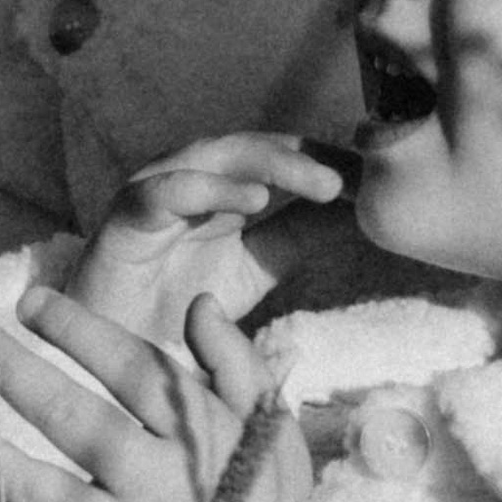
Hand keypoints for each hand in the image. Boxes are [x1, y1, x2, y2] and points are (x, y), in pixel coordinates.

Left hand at [0, 283, 298, 501]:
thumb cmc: (262, 497)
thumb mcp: (268, 423)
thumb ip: (236, 360)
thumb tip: (198, 302)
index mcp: (196, 439)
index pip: (132, 371)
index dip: (79, 330)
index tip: (28, 301)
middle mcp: (157, 491)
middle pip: (74, 422)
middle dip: (11, 370)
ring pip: (36, 493)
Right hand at [75, 134, 349, 334]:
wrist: (118, 352)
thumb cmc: (182, 306)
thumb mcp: (259, 266)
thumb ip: (302, 233)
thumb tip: (365, 206)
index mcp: (225, 184)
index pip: (283, 156)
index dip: (330, 162)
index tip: (383, 180)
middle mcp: (192, 176)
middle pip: (255, 148)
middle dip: (308, 159)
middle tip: (357, 179)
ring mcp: (155, 189)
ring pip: (216, 157)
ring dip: (271, 164)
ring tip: (320, 183)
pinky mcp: (123, 216)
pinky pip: (164, 191)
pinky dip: (206, 189)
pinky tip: (250, 200)